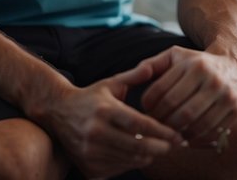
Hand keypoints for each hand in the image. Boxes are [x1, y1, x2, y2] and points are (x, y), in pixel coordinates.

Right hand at [42, 64, 183, 178]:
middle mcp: (96, 132)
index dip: (162, 131)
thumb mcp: (110, 83)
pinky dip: (132, 163)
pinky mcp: (88, 166)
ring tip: (161, 148)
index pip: (139, 124)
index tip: (178, 134)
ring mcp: (90, 152)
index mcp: (105, 110)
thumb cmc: (90, 97)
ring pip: (130, 161)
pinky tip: (139, 154)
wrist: (57, 113)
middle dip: (162, 148)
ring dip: (149, 156)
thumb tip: (152, 67)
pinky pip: (118, 169)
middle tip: (177, 145)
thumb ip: (133, 76)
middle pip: (137, 146)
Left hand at [131, 46, 236, 145]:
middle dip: (163, 123)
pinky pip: (211, 132)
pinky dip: (195, 138)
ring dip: (178, 133)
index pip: (162, 91)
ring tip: (169, 132)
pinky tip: (186, 135)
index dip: (148, 105)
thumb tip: (135, 75)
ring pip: (196, 125)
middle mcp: (213, 79)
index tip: (145, 110)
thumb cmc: (198, 62)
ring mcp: (227, 96)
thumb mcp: (176, 56)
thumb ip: (153, 64)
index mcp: (194, 65)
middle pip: (179, 112)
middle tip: (154, 126)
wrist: (235, 65)